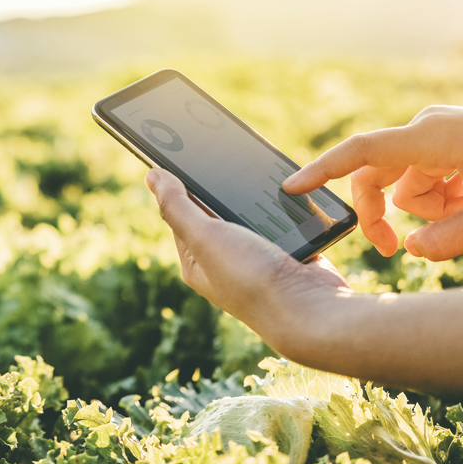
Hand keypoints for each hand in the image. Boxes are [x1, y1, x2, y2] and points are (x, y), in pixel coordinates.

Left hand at [145, 168, 349, 353]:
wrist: (311, 310)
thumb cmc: (251, 278)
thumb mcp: (204, 237)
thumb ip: (178, 206)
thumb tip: (151, 176)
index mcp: (196, 262)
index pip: (180, 215)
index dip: (180, 186)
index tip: (184, 153)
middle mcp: (223, 262)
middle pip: (216, 212)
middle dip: (220, 188)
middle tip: (222, 155)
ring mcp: (256, 258)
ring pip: (249, 214)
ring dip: (252, 197)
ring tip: (252, 170)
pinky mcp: (285, 253)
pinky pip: (278, 221)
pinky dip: (279, 207)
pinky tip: (282, 190)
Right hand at [283, 105, 462, 260]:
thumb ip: (448, 241)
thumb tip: (409, 250)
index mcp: (432, 138)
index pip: (362, 153)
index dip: (322, 171)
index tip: (291, 188)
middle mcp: (427, 129)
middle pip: (376, 177)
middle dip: (382, 214)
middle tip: (392, 250)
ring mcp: (437, 135)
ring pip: (404, 185)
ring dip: (427, 209)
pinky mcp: (446, 143)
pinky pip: (425, 179)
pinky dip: (441, 199)